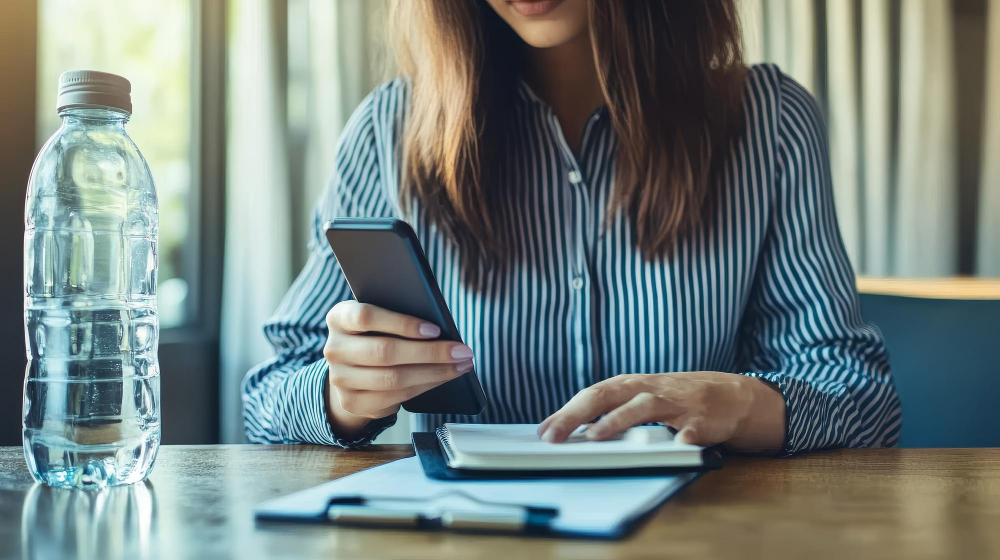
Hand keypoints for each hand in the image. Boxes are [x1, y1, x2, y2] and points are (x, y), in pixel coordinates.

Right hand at [323, 301, 474, 437]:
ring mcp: (340, 378)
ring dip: (433, 373)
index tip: (435, 329)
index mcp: (339, 317)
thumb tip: (441, 330)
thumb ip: (399, 317)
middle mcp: (333, 348)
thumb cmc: (374, 333)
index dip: (402, 323)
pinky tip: (442, 378)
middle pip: (385, 351)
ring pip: (392, 378)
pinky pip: (394, 397)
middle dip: (430, 353)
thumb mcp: (380, 318)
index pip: (366, 317)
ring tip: (460, 365)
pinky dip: (423, 387)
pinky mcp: (352, 402)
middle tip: (462, 351)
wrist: (350, 368)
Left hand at [537, 372, 785, 452]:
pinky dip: (683, 438)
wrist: (730, 394)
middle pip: (608, 394)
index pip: (592, 394)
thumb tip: (571, 429)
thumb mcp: (641, 399)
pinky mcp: (703, 419)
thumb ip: (611, 411)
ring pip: (644, 407)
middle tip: (554, 436)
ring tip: (596, 436)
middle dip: (577, 414)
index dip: (566, 412)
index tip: (543, 432)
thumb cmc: (676, 400)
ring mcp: (676, 402)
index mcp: (631, 386)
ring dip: (618, 420)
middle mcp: (649, 389)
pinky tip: (674, 447)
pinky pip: (692, 429)